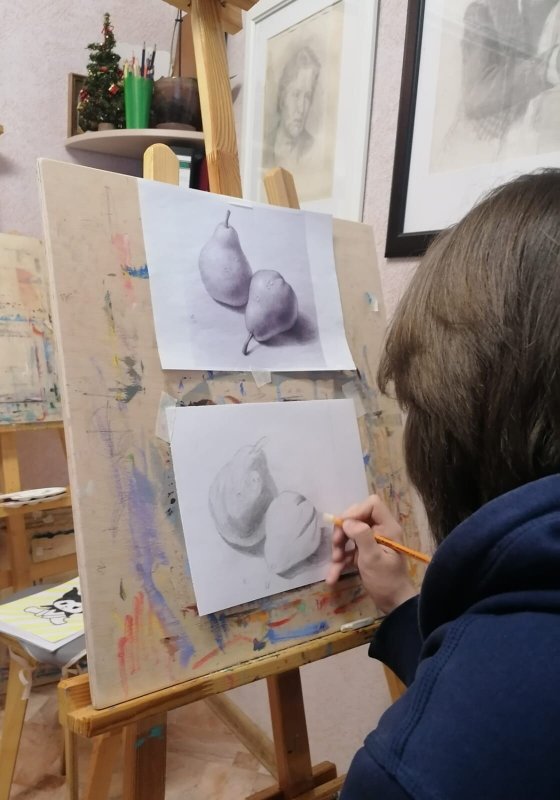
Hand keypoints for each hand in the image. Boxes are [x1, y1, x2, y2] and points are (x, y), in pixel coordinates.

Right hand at [326, 495, 415, 614]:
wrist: (393, 604)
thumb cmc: (386, 580)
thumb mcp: (373, 558)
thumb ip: (361, 536)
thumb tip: (347, 522)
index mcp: (387, 528)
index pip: (372, 505)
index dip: (356, 511)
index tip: (344, 525)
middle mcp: (380, 531)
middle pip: (357, 518)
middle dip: (343, 531)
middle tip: (336, 545)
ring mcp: (371, 543)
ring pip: (349, 534)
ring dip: (339, 547)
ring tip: (335, 562)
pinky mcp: (364, 554)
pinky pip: (348, 551)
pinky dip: (340, 562)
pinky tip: (332, 577)